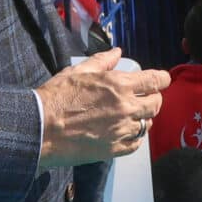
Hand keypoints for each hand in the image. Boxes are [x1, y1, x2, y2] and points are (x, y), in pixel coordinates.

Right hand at [34, 48, 171, 168]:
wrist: (40, 129)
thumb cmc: (56, 97)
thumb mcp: (78, 71)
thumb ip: (102, 61)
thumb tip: (117, 52)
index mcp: (119, 85)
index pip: (155, 81)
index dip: (162, 79)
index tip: (161, 80)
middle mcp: (125, 108)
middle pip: (156, 104)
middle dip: (153, 98)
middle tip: (145, 98)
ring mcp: (120, 130)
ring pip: (147, 124)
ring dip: (143, 118)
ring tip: (132, 115)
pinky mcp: (113, 149)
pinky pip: (136, 143)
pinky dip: (134, 137)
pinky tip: (125, 132)